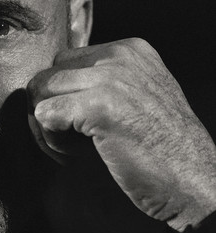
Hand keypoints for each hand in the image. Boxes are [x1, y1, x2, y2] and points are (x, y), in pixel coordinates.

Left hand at [27, 38, 215, 230]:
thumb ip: (101, 83)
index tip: (81, 126)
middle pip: (48, 76)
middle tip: (72, 142)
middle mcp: (119, 56)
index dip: (63, 98)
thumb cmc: (162, 150)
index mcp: (129, 50)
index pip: (64, 62)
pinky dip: (52, 141)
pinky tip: (78, 155)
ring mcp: (109, 79)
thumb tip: (49, 88)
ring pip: (39, 92)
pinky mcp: (98, 105)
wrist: (192, 182)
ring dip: (47, 127)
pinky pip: (44, 115)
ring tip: (76, 149)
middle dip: (49, 111)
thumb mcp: (137, 97)